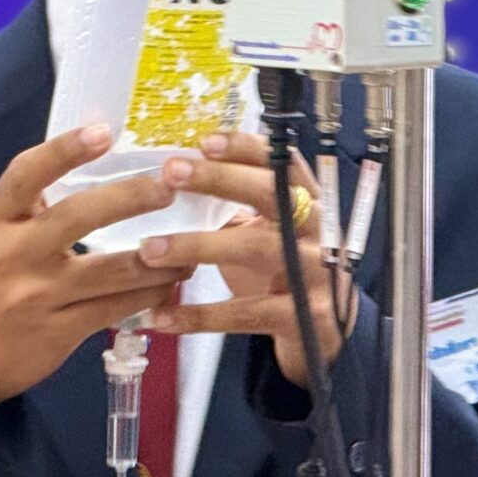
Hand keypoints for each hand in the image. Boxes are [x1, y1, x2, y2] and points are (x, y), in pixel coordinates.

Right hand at [0, 125, 195, 442]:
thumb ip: (33, 208)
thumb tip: (96, 165)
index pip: (25, 176)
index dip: (64, 149)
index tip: (104, 130)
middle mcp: (14, 255)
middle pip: (79, 216)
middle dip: (131, 196)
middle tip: (171, 184)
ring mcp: (37, 296)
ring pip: (114, 269)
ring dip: (161, 255)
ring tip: (191, 241)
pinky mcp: (60, 331)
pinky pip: (118, 306)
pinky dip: (151, 292)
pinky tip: (172, 281)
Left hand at [136, 133, 354, 385]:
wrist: (327, 336)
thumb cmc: (285, 273)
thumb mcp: (268, 235)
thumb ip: (235, 210)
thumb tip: (174, 180)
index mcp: (309, 204)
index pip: (283, 163)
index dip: (246, 148)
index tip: (205, 141)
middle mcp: (316, 232)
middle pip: (272, 193)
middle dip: (220, 178)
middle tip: (171, 173)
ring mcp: (314, 273)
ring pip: (255, 247)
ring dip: (198, 244)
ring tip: (150, 249)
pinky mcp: (303, 316)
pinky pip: (244, 313)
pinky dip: (200, 316)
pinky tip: (163, 315)